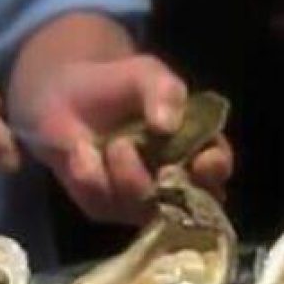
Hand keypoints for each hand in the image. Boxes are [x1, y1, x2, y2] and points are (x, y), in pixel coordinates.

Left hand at [21, 55, 233, 224]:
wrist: (66, 95)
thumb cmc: (119, 85)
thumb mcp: (146, 75)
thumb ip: (163, 91)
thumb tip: (167, 124)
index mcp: (195, 149)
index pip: (217, 168)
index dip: (215, 169)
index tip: (204, 160)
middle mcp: (173, 182)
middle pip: (184, 201)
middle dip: (165, 182)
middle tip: (135, 149)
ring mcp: (139, 200)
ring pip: (141, 205)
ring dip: (124, 172)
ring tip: (112, 142)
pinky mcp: (105, 207)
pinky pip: (102, 203)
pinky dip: (89, 175)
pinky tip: (81, 152)